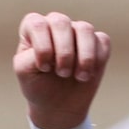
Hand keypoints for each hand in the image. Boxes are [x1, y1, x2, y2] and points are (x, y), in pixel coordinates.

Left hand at [13, 12, 109, 128]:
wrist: (58, 105)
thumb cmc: (38, 85)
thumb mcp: (26, 72)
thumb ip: (32, 54)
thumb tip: (53, 47)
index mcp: (34, 28)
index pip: (37, 24)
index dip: (42, 47)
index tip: (44, 68)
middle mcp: (55, 25)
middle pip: (61, 22)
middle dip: (63, 52)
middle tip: (62, 74)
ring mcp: (77, 31)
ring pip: (85, 29)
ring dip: (84, 56)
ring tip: (79, 76)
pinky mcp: (97, 43)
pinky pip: (102, 41)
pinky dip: (98, 59)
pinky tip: (89, 74)